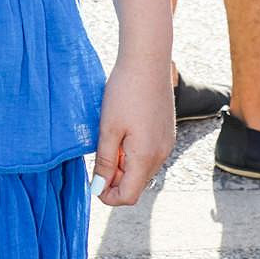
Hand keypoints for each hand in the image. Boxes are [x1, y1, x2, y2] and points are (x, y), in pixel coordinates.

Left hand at [91, 49, 174, 206]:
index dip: (108, 196)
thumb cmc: (124, 92)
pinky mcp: (167, 134)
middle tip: (97, 161)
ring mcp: (167, 144)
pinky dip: (133, 155)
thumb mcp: (108, 129)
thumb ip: (105, 162)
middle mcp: (161, 155)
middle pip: (136, 184)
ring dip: (123, 167)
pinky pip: (149, 155)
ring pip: (142, 170)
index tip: (92, 185)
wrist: (147, 61)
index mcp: (146, 157)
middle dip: (115, 181)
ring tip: (108, 144)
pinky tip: (121, 135)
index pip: (128, 195)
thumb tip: (99, 188)